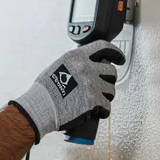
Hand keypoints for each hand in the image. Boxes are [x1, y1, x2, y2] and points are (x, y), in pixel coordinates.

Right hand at [11, 43, 125, 141]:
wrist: (40, 108)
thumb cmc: (43, 91)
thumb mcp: (57, 66)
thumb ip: (72, 64)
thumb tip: (81, 66)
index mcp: (77, 56)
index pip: (103, 47)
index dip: (115, 52)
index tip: (119, 58)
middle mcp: (86, 68)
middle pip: (111, 71)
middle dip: (109, 79)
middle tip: (105, 84)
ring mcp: (91, 84)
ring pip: (111, 89)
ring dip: (107, 95)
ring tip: (99, 100)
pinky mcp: (94, 101)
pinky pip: (107, 106)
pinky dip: (104, 111)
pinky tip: (99, 112)